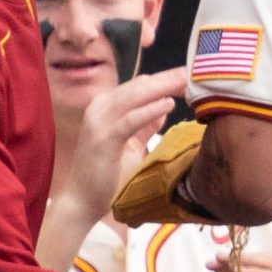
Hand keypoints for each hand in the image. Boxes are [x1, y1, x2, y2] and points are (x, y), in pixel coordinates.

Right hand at [62, 67, 187, 223]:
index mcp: (105, 107)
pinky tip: (169, 104)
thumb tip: (164, 106)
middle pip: (137, 86)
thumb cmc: (106, 174)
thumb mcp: (130, 144)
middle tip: (189, 71)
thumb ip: (144, 125)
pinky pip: (131, 120)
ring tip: (184, 81)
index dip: (162, 80)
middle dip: (165, 78)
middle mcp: (99, 108)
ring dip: (161, 88)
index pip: (136, 86)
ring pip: (134, 97)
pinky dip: (150, 110)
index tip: (186, 77)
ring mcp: (99, 122)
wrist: (81, 200)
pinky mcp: (104, 139)